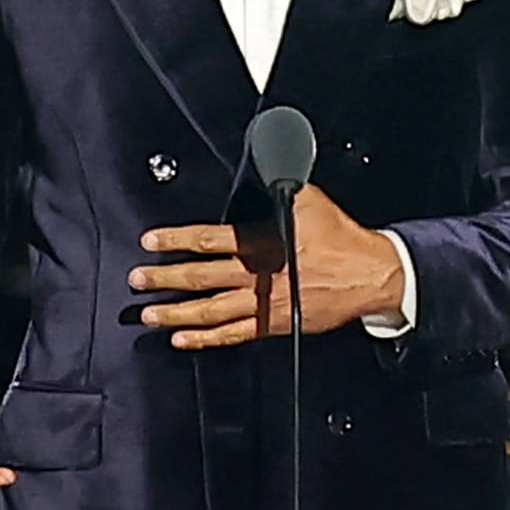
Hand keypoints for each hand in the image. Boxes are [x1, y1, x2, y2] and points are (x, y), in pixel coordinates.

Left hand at [133, 188, 406, 348]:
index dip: (176, 240)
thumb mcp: (311, 202)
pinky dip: (205, 339)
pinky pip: (232, 335)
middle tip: (138, 280)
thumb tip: (266, 170)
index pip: (209, 240)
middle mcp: (258, 275)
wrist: (371, 275)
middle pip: (201, 277)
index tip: (151, 241)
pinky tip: (182, 339)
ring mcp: (264, 303)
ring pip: (210, 311)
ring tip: (149, 314)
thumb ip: (280, 189)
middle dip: (164, 278)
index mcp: (263, 243)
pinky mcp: (273, 324)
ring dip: (176, 313)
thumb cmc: (342, 240)